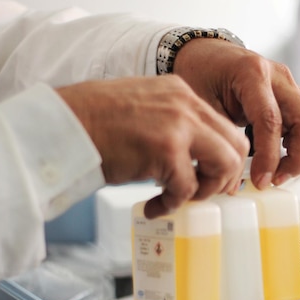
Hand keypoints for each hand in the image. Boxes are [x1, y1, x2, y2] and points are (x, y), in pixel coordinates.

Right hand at [56, 75, 249, 218]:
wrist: (62, 127)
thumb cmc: (96, 124)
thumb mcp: (146, 111)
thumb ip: (177, 126)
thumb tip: (200, 158)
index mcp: (182, 93)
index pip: (226, 126)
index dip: (227, 157)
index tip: (216, 177)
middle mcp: (186, 104)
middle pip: (237, 144)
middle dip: (226, 175)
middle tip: (205, 192)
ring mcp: (179, 125)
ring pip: (224, 164)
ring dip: (206, 189)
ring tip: (179, 198)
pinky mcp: (166, 150)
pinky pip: (187, 187)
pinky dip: (173, 204)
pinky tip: (155, 206)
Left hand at [173, 38, 299, 187]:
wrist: (205, 55)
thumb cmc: (201, 77)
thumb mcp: (201, 107)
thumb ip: (221, 141)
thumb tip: (235, 185)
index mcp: (252, 73)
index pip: (271, 121)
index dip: (269, 157)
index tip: (261, 180)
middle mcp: (279, 76)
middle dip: (298, 159)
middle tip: (276, 179)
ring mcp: (293, 84)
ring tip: (287, 169)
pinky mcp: (299, 94)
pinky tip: (291, 153)